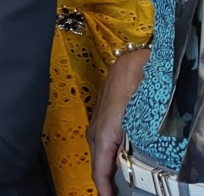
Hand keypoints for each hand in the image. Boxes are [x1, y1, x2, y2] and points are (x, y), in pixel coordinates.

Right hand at [89, 48, 149, 195]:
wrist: (133, 58)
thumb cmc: (138, 76)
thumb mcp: (142, 108)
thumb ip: (136, 133)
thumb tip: (125, 157)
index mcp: (105, 128)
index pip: (100, 165)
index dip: (104, 185)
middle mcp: (98, 128)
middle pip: (100, 162)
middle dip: (107, 182)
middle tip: (119, 195)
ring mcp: (99, 123)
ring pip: (102, 154)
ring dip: (109, 170)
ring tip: (119, 186)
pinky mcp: (104, 120)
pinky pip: (104, 145)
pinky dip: (110, 158)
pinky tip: (122, 163)